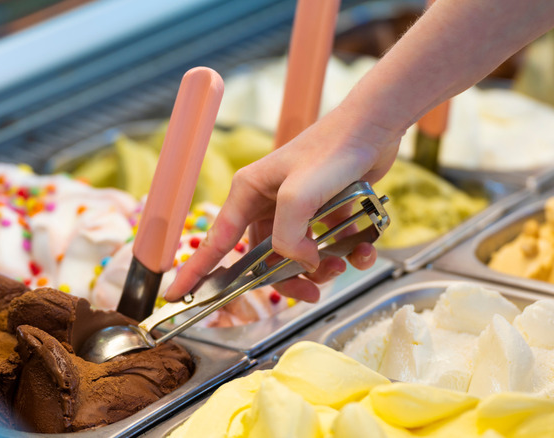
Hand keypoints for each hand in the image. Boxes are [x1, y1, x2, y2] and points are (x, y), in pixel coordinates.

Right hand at [165, 105, 400, 302]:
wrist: (375, 126)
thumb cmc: (332, 150)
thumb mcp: (297, 196)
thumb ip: (287, 239)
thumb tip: (299, 264)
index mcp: (248, 193)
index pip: (216, 241)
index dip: (196, 270)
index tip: (177, 296)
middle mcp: (269, 201)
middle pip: (265, 258)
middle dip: (287, 279)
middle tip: (310, 293)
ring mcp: (299, 207)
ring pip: (300, 256)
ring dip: (322, 269)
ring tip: (342, 263)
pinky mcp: (326, 209)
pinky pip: (331, 244)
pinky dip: (349, 253)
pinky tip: (364, 250)